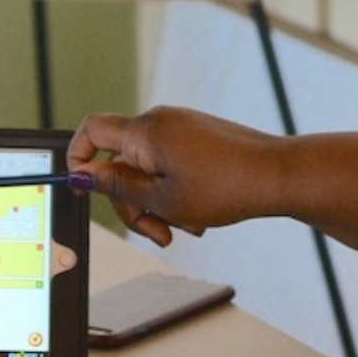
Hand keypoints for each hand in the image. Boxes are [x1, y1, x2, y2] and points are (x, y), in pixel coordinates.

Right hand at [68, 107, 279, 245]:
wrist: (279, 176)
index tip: (84, 190)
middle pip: (122, 163)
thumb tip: (83, 175)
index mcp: (146, 132)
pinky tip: (200, 216)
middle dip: (134, 204)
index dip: (78, 158)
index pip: (91, 130)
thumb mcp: (163, 199)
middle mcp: (161, 122)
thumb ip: (118, 187)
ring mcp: (183, 128)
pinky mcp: (199, 137)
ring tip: (189, 227)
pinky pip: (172, 165)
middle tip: (158, 234)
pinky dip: (178, 192)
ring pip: (150, 170)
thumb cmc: (228, 188)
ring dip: (160, 204)